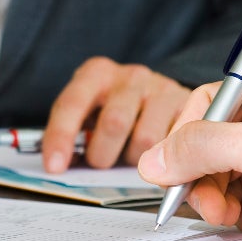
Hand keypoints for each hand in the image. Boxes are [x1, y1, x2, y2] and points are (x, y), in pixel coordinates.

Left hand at [43, 58, 189, 172]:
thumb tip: (60, 166)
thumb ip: (74, 133)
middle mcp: (129, 76)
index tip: (54, 166)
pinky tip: (156, 154)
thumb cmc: (113, 108)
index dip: (60, 137)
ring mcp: (160, 88)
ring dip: (134, 160)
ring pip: (146, 140)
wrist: (156, 93)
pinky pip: (173, 143)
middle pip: (114, 123)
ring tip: (130, 155)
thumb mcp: (88, 112)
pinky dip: (162, 159)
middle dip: (102, 154)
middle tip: (101, 162)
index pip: (72, 104)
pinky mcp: (187, 104)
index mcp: (96, 74)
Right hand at [138, 66, 241, 240]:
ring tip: (235, 215)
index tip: (172, 168)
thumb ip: (204, 149)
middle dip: (204, 178)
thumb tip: (152, 160)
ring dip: (224, 202)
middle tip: (206, 202)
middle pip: (213, 151)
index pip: (208, 108)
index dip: (186, 138)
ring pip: (230, 183)